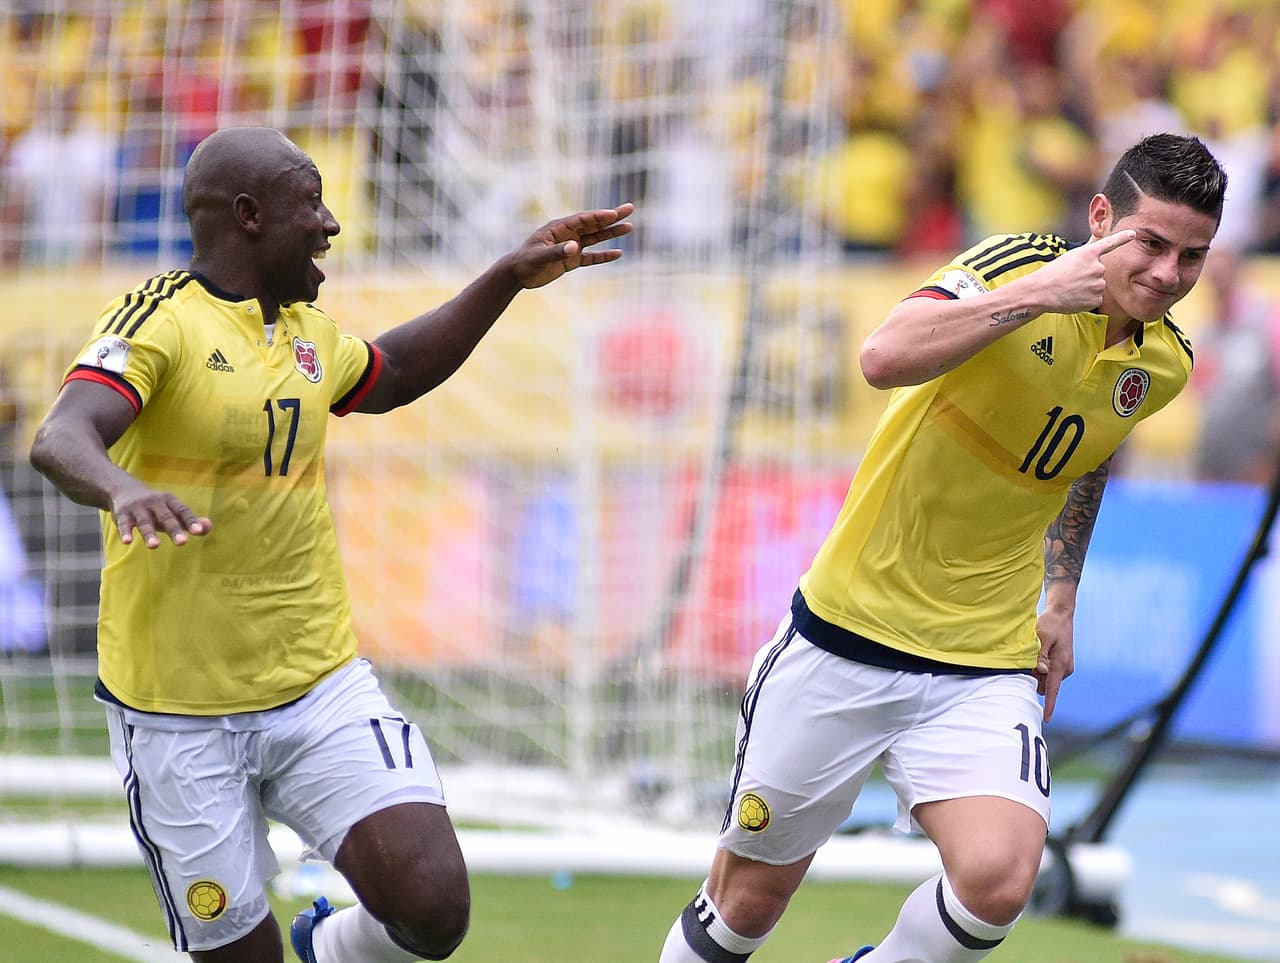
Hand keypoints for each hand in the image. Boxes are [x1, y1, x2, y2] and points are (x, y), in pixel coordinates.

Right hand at [111, 483, 211, 548]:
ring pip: (144, 522)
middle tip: (182, 542)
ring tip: (154, 546)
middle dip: (174, 529)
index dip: (191, 521)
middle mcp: (155, 503)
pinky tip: (126, 541)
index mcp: (170, 502)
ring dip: (149, 534)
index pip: (182, 511)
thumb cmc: (155, 508)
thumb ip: (190, 521)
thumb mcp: (172, 512)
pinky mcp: (122, 515)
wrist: (123, 490)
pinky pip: (124, 524)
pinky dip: (125, 532)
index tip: (198, 531)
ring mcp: (138, 508)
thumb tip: (208, 528)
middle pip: (166, 517)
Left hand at [507, 203, 634, 289]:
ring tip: (629, 227)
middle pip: (593, 224)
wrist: (517, 274)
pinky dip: (604, 255)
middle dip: (612, 217)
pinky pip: (591, 257)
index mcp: (559, 228)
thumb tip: (575, 247)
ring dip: (611, 233)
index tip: (614, 214)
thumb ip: (558, 251)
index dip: (599, 216)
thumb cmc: (525, 261)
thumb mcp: (540, 256)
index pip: (583, 219)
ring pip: (595, 238)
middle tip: (630, 208)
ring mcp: (571, 247)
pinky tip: (618, 253)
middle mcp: (567, 234)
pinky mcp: (571, 260)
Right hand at [1027, 230, 1134, 315]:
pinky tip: (1073, 298)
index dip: (1122, 238)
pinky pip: (1095, 298)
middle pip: (1099, 271)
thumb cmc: (1050, 275)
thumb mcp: (1068, 258)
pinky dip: (1085, 299)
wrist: (1041, 292)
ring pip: (1097, 285)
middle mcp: (1097, 267)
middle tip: (1070, 279)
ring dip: (1087, 288)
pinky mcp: (1096, 298)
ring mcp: (1098, 283)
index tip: (1133, 234)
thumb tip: (1096, 258)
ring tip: (1070, 289)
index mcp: (1088, 254)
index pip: (1109, 243)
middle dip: (1088, 275)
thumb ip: (1086, 257)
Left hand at [1033, 605, 1075, 722]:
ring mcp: (1063, 666)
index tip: (1045, 720)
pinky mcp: (1060, 663)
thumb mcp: (1042, 636)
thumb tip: (1041, 672)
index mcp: (1060, 665)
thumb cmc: (1050, 624)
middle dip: (1035, 681)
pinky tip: (1036, 654)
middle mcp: (1064, 668)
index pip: (1053, 690)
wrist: (1061, 614)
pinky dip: (1040, 668)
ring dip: (1036, 673)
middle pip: (1045, 685)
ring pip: (1045, 679)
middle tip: (1026, 662)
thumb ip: (1040, 655)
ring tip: (1033, 654)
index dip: (1049, 706)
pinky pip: (1047, 672)